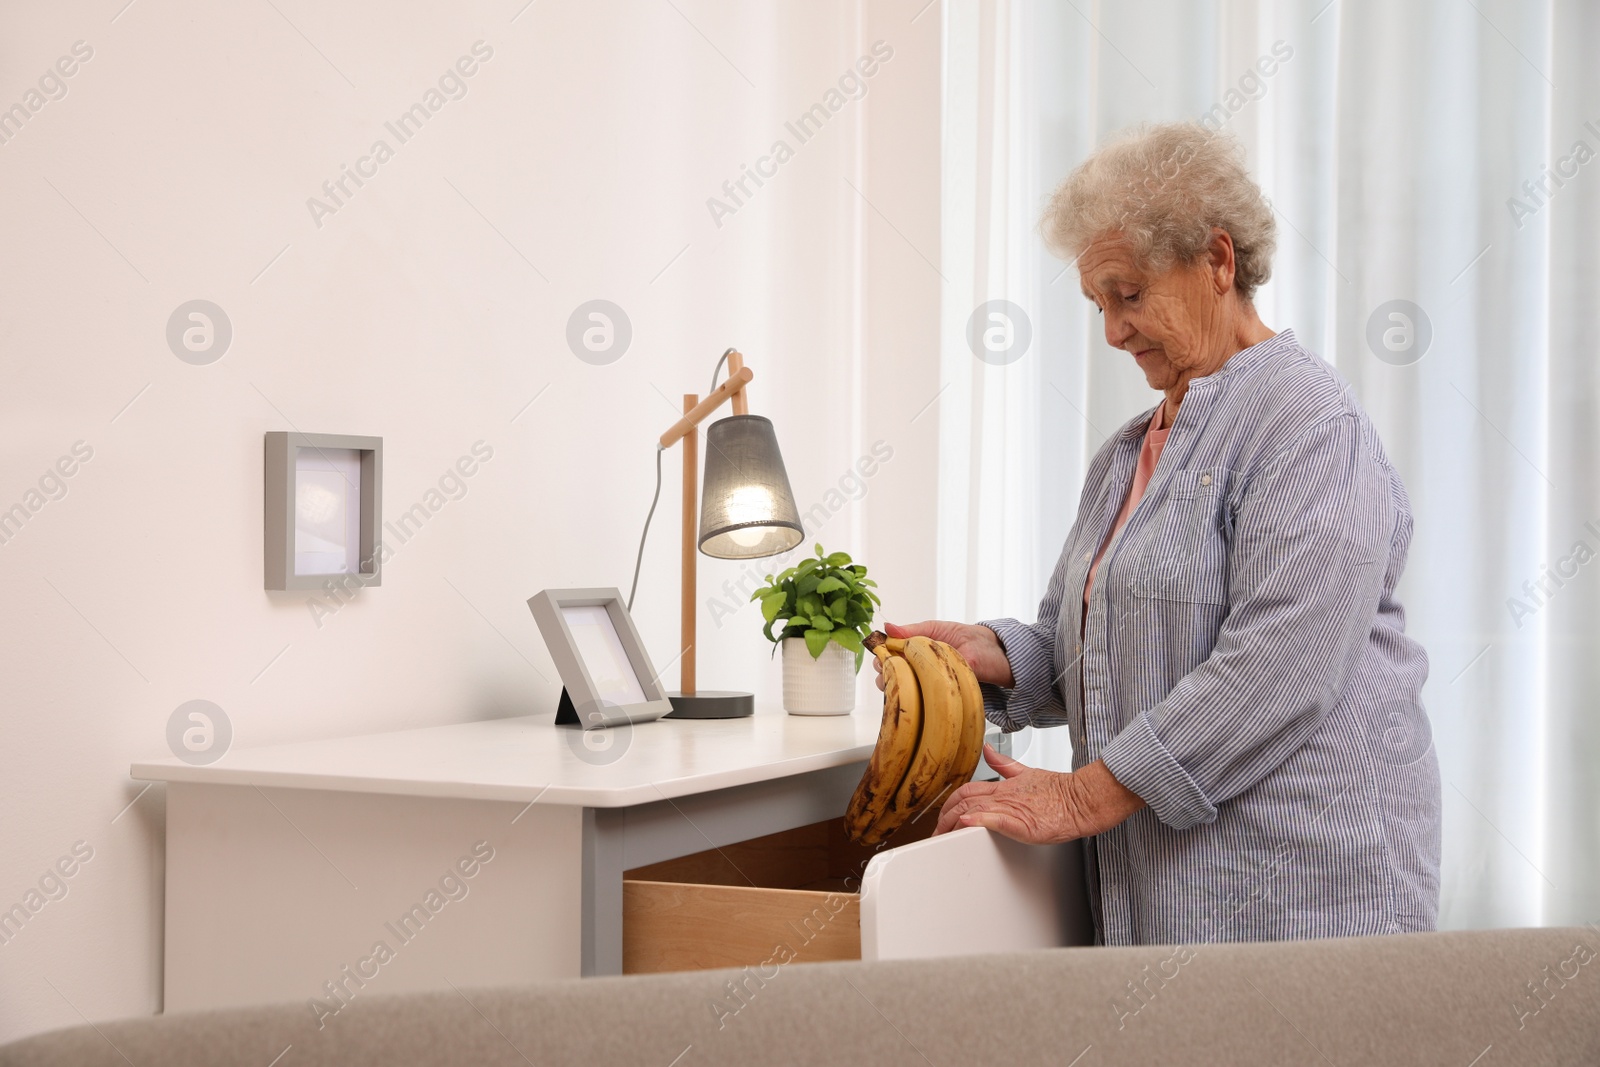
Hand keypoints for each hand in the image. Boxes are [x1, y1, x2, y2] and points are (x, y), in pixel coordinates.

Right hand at [870, 620, 1014, 691]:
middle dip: (888, 676)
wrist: (1007, 659)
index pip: (889, 658)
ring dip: (901, 689)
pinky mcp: (944, 701)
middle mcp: (923, 671)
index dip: (883, 659)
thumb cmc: (978, 643)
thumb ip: (916, 631)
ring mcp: (932, 687)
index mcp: (919, 652)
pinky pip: (925, 706)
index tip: (883, 660)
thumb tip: (888, 628)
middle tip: (892, 672)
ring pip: (904, 694)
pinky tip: (920, 697)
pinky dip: (918, 702)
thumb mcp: (944, 631)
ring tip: (907, 682)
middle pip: (892, 679)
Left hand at [933, 747, 1144, 843]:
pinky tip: (966, 823)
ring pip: (974, 810)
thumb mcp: (1027, 773)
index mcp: (1004, 786)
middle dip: (944, 817)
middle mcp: (1004, 796)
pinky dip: (979, 820)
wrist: (1083, 800)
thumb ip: (1005, 764)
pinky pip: (996, 819)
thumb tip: (988, 750)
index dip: (949, 803)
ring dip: (953, 823)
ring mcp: (1012, 808)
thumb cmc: (1060, 792)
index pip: (967, 790)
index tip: (941, 817)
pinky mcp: (1023, 823)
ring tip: (941, 834)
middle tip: (935, 833)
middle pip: (963, 801)